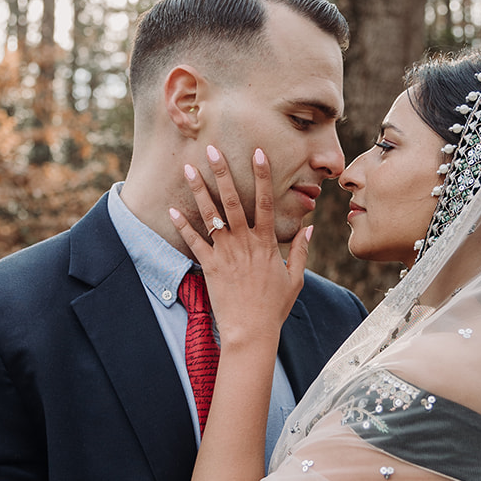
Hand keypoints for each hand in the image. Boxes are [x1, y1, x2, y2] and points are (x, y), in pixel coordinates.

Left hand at [170, 146, 310, 346]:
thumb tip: (309, 227)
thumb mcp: (295, 279)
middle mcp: (245, 242)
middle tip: (212, 149)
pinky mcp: (210, 266)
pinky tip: (171, 208)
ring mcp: (226, 253)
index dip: (262, 175)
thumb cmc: (274, 307)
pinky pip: (194, 241)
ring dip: (199, 190)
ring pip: (211, 214)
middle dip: (222, 172)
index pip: (266, 202)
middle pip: (233, 200)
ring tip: (188, 168)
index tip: (258, 152)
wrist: (252, 331)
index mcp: (267, 243)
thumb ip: (300, 251)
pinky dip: (182, 225)